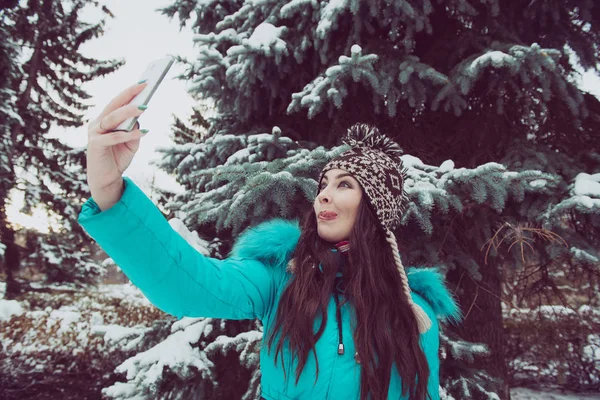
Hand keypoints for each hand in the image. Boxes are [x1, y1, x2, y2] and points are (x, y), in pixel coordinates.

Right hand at [86, 81, 147, 208]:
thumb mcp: (130, 143)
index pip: (117, 102)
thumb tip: (139, 117)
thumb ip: (133, 130)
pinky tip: (143, 132)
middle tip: (144, 85)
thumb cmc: (118, 158)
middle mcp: (97, 123)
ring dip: (129, 112)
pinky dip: (128, 134)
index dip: (129, 92)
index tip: (144, 82)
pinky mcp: (95, 145)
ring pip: (112, 118)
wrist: (106, 179)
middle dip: (129, 94)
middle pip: (114, 105)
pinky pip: (114, 137)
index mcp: (105, 120)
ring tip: (144, 107)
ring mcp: (94, 133)